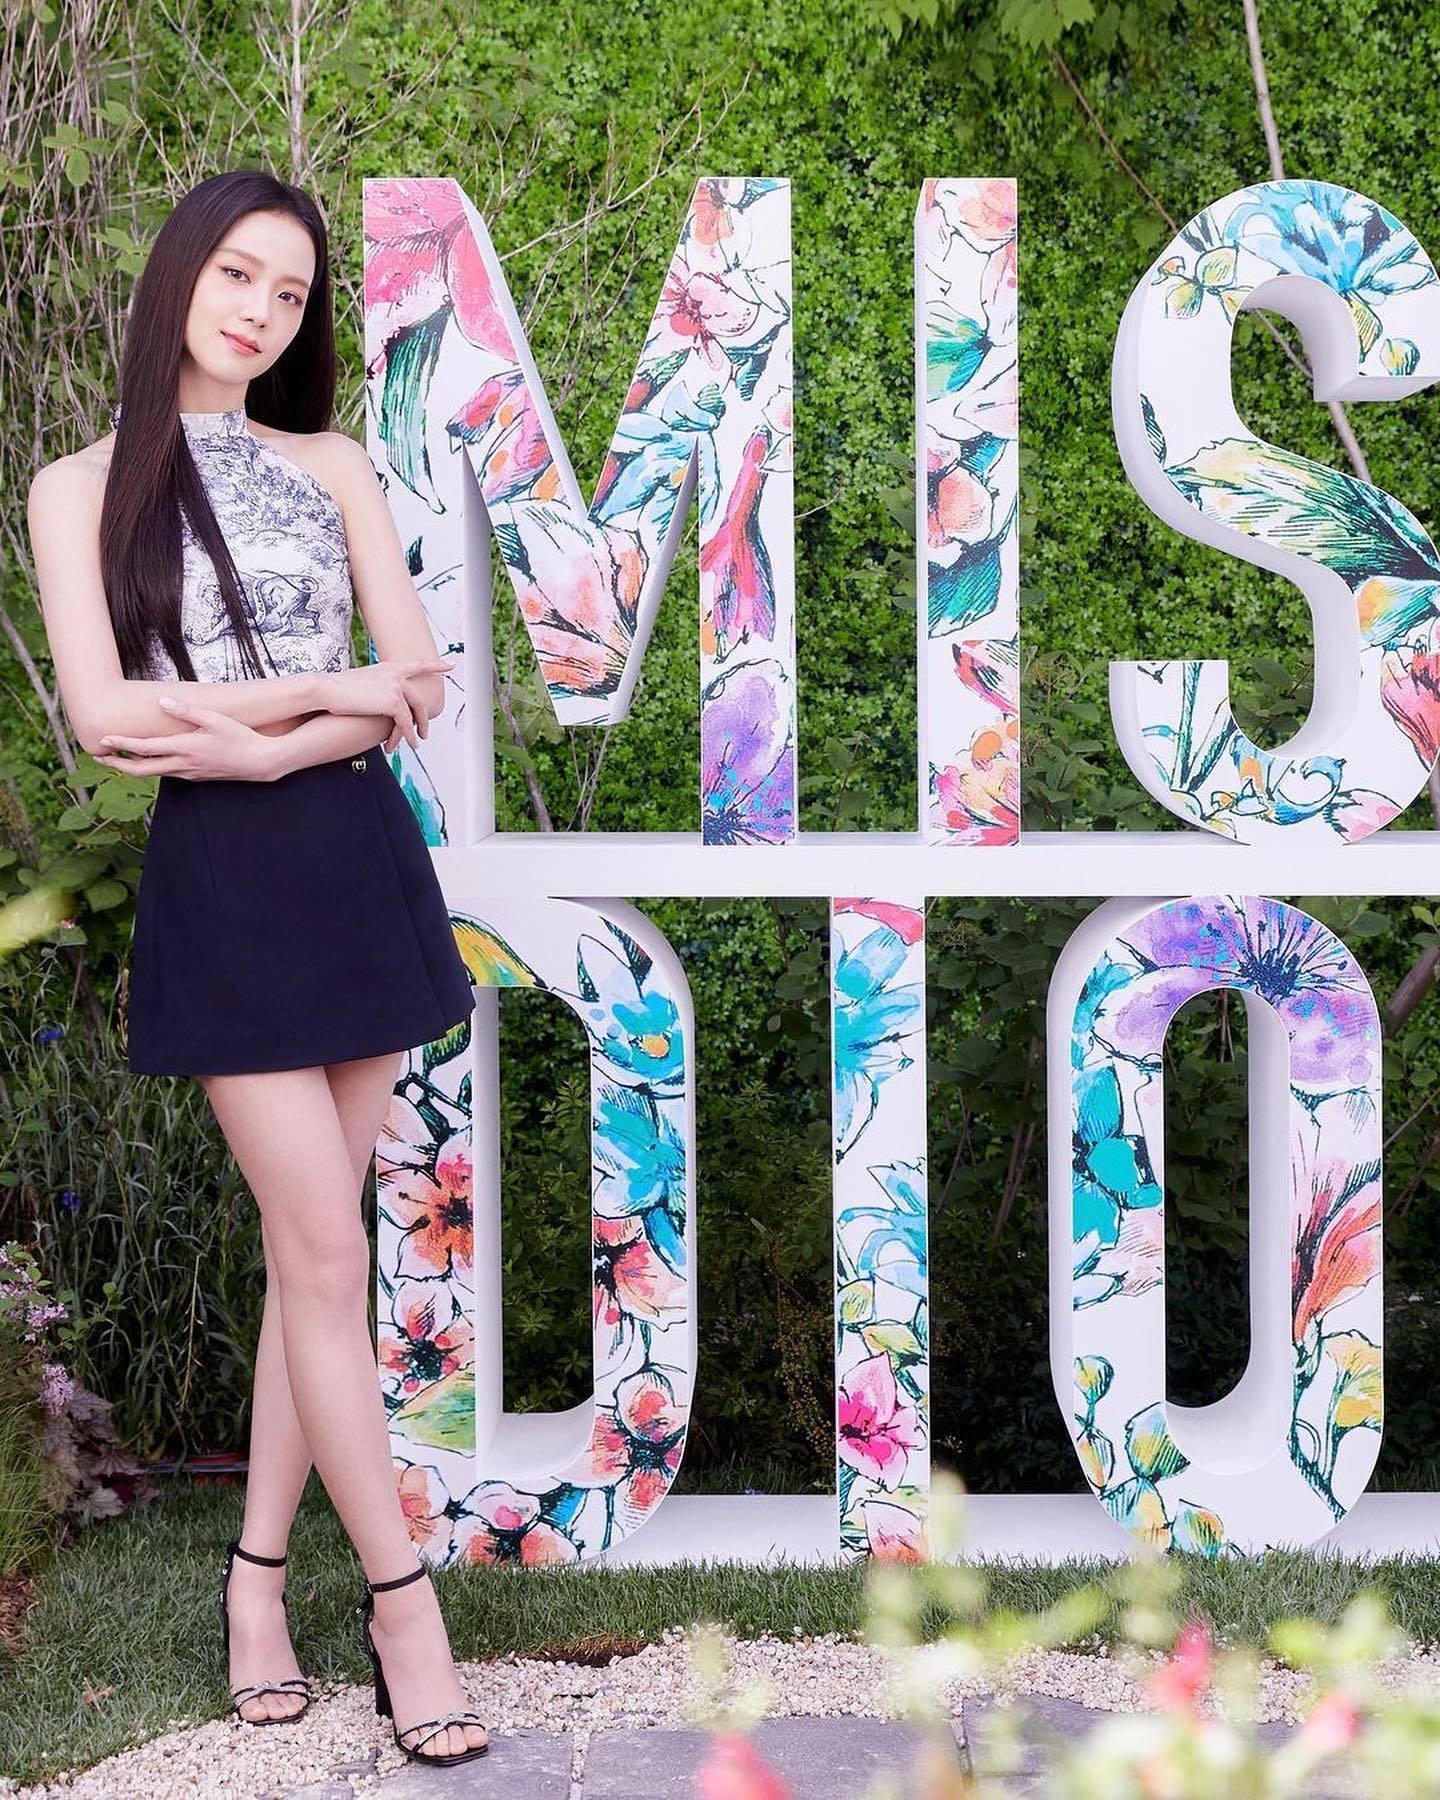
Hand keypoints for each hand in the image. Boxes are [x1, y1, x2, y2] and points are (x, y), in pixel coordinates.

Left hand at [93, 700, 285, 781]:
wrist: (261, 762)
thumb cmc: (240, 737)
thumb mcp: (215, 719)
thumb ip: (187, 710)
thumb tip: (162, 702)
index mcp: (185, 748)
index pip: (145, 749)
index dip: (122, 745)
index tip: (104, 741)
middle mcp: (183, 764)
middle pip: (141, 769)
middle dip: (117, 764)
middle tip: (99, 756)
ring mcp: (189, 773)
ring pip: (153, 773)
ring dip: (132, 767)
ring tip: (117, 758)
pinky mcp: (196, 776)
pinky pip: (167, 773)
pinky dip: (151, 767)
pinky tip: (148, 760)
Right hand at [312, 658, 455, 753]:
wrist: (326, 690)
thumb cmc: (336, 689)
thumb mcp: (360, 684)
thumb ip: (376, 689)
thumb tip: (379, 701)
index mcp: (388, 668)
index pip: (417, 665)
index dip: (435, 664)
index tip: (451, 665)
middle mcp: (396, 675)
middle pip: (418, 698)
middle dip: (423, 717)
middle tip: (425, 732)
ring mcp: (396, 688)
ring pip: (414, 712)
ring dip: (416, 730)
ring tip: (417, 743)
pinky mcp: (393, 702)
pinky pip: (406, 723)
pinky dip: (408, 735)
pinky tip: (409, 744)